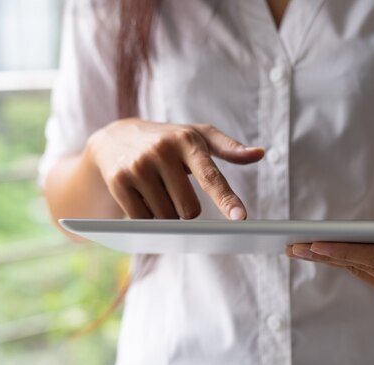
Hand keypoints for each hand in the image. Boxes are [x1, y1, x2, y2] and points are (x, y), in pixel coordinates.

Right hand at [87, 119, 264, 219]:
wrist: (114, 138)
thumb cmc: (167, 140)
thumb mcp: (197, 136)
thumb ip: (228, 148)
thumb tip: (259, 153)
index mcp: (186, 140)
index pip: (211, 176)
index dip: (226, 198)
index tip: (239, 217)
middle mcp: (162, 151)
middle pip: (189, 209)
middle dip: (186, 208)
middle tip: (175, 189)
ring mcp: (138, 166)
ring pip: (167, 217)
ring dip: (166, 213)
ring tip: (156, 189)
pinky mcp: (118, 181)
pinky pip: (143, 219)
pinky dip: (147, 216)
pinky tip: (142, 196)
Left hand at [287, 187, 373, 307]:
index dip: (347, 251)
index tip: (316, 244)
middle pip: (365, 267)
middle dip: (326, 256)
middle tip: (292, 245)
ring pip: (361, 272)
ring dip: (327, 261)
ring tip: (296, 248)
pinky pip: (365, 275)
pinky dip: (341, 263)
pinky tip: (315, 254)